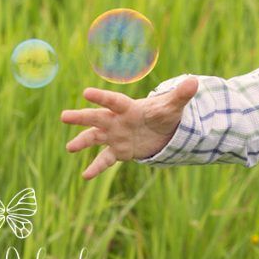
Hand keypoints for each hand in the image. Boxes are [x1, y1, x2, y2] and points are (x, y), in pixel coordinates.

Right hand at [60, 77, 198, 179]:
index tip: (86, 92)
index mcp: (129, 108)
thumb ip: (181, 95)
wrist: (162, 130)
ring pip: (95, 138)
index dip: (102, 97)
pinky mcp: (119, 151)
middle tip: (64, 116)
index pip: (114, 101)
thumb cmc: (164, 114)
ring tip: (69, 147)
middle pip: (97, 117)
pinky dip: (96, 168)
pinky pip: (105, 160)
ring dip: (82, 142)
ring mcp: (115, 136)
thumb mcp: (174, 106)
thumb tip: (195, 81)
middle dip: (81, 117)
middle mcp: (117, 120)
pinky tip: (86, 177)